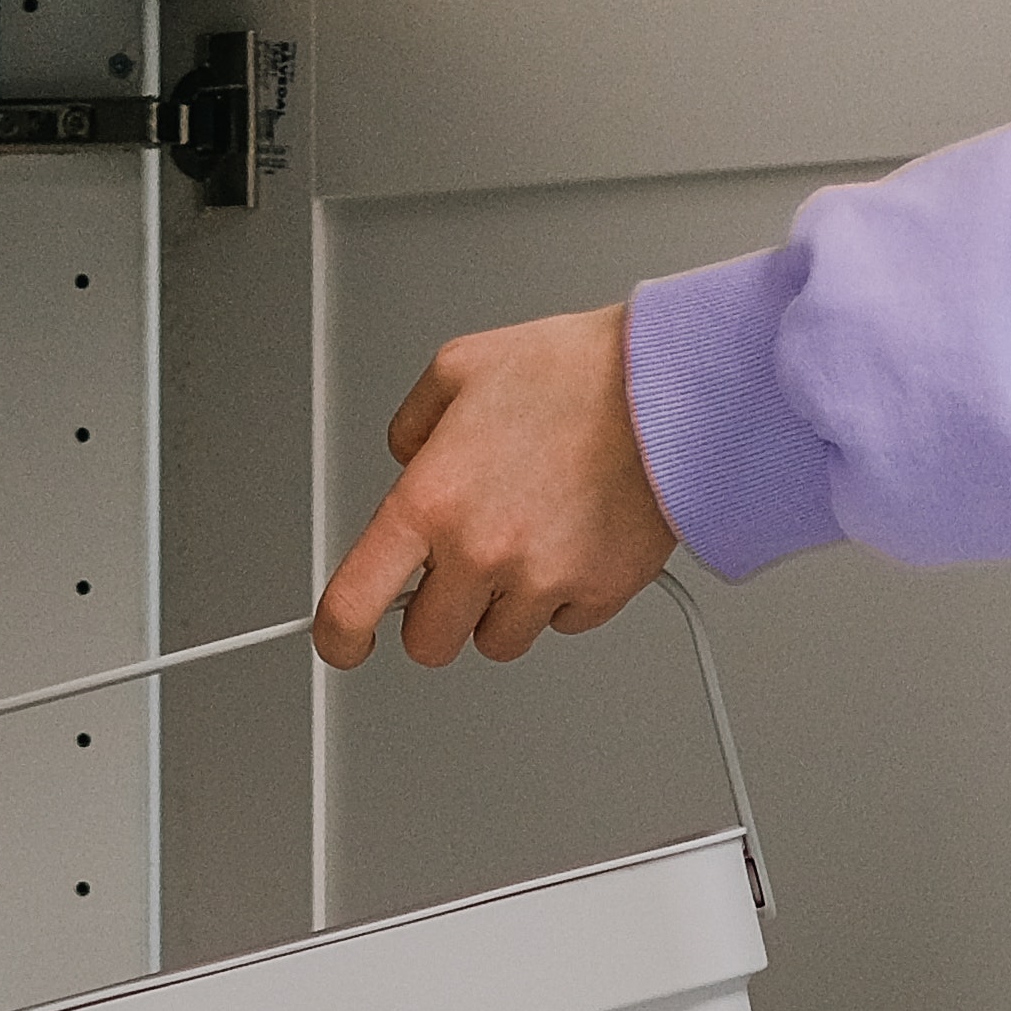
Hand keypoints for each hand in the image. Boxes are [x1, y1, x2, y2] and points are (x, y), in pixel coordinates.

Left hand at [317, 302, 678, 669]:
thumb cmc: (577, 372)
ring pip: (498, 640)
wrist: (671, 386)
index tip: (345, 642)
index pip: (353, 604)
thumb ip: (415, 424)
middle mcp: (479, 551)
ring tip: (534, 536)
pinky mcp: (596, 595)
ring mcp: (539, 581)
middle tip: (466, 567)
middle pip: (429, 643)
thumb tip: (408, 460)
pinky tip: (578, 536)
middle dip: (440, 613)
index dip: (339, 637)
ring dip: (505, 606)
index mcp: (430, 502)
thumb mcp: (462, 367)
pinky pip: (563, 624)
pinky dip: (565, 594)